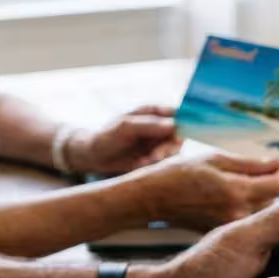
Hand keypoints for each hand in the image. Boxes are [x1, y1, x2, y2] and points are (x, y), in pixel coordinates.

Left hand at [64, 105, 181, 175]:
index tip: (179, 135)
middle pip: (180, 134)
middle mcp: (159, 126)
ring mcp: (158, 142)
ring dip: (161, 158)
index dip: (184, 123)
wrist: (94, 156)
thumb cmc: (107, 136)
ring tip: (143, 161)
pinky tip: (138, 165)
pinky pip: (164, 162)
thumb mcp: (125, 127)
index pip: (177, 113)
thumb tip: (174, 125)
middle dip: (169, 147)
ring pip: (174, 150)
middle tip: (155, 156)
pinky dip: (153, 165)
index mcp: (153, 112)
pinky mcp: (155, 157)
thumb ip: (149, 125)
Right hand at [135, 152, 278, 229]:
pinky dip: (244, 204)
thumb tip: (277, 164)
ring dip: (259, 194)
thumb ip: (250, 163)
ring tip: (240, 180)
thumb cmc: (177, 174)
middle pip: (273, 198)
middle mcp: (237, 213)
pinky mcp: (222, 229)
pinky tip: (227, 194)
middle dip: (270, 181)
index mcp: (237, 192)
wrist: (151, 198)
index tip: (275, 162)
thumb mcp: (214, 158)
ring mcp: (230, 225)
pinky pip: (245, 216)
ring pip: (261, 208)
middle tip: (259, 168)